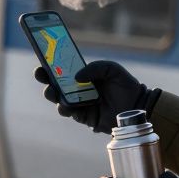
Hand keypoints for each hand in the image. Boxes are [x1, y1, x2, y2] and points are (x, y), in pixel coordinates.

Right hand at [32, 60, 158, 133]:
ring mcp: (80, 103)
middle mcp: (78, 89)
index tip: (42, 61)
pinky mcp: (84, 116)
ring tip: (53, 92)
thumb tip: (77, 76)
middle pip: (55, 84)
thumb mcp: (112, 69)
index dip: (50, 66)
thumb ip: (95, 68)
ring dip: (52, 94)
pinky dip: (65, 108)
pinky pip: (69, 112)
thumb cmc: (125, 85)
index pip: (62, 70)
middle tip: (41, 75)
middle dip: (45, 79)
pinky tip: (65, 105)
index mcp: (84, 76)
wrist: (137, 106)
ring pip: (59, 99)